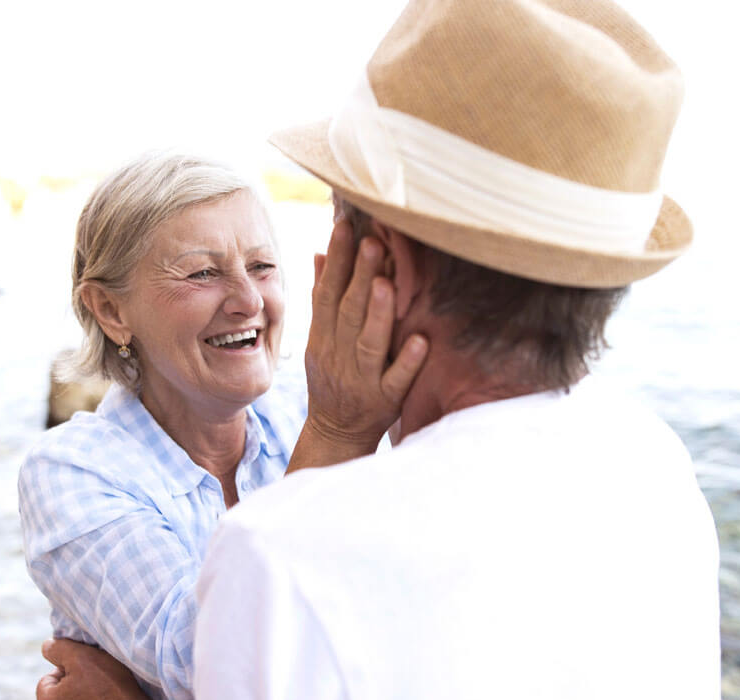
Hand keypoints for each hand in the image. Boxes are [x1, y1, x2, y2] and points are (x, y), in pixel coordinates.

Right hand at [298, 220, 426, 461]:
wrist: (334, 435)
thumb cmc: (331, 379)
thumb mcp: (318, 341)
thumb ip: (321, 299)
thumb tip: (320, 255)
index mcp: (323, 339)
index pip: (328, 293)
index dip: (336, 259)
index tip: (345, 226)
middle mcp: (339, 356)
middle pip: (348, 312)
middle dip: (358, 276)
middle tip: (372, 241)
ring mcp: (362, 379)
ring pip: (368, 344)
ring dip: (377, 314)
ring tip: (385, 282)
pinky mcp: (385, 401)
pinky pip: (397, 380)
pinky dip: (407, 361)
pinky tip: (420, 341)